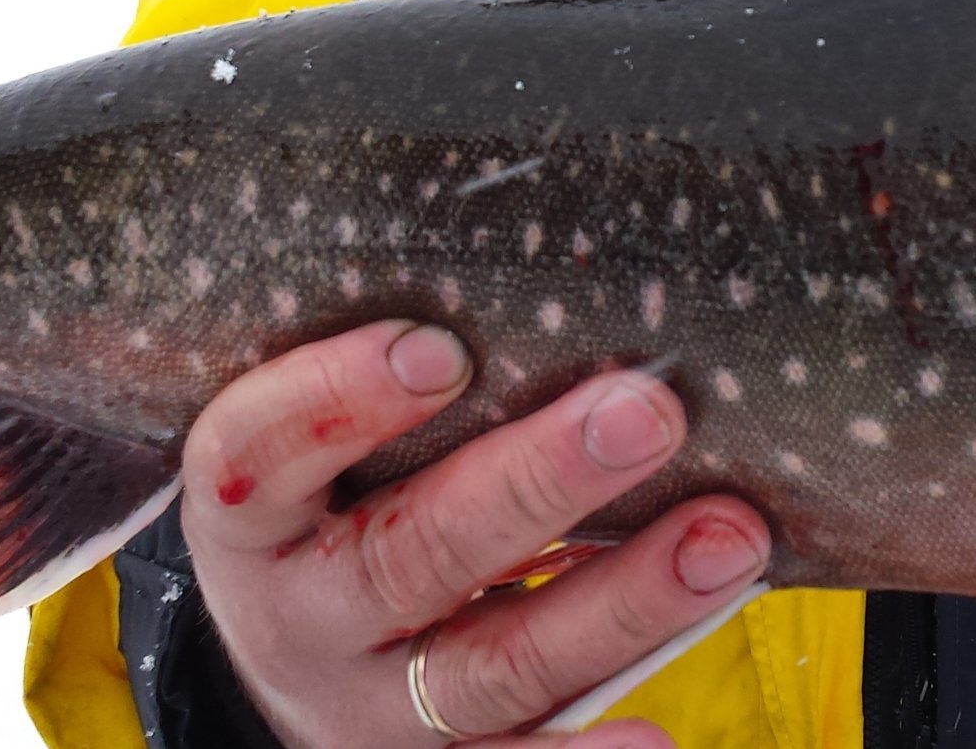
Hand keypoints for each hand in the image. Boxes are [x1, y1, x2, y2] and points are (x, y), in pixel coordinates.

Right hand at [182, 320, 771, 746]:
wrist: (298, 672)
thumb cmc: (334, 501)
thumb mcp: (315, 448)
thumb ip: (403, 380)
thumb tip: (564, 273)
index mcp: (249, 517)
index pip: (258, 452)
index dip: (339, 401)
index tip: (441, 348)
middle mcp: (302, 615)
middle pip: (411, 556)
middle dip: (538, 482)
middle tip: (646, 410)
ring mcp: (373, 704)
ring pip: (492, 662)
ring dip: (622, 600)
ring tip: (726, 536)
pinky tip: (658, 739)